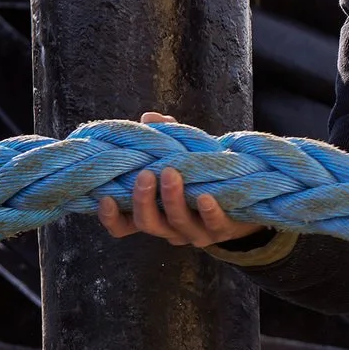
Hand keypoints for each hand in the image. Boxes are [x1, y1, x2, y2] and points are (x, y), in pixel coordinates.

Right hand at [94, 112, 264, 246]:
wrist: (245, 196)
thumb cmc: (201, 176)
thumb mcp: (180, 157)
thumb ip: (163, 140)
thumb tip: (149, 118)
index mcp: (155, 214)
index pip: (123, 226)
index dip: (110, 218)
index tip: (104, 198)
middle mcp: (170, 228)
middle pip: (147, 224)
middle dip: (142, 200)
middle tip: (145, 174)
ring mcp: (196, 232)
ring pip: (177, 223)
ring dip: (172, 199)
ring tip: (171, 172)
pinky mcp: (222, 229)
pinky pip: (214, 224)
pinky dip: (209, 211)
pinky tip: (205, 196)